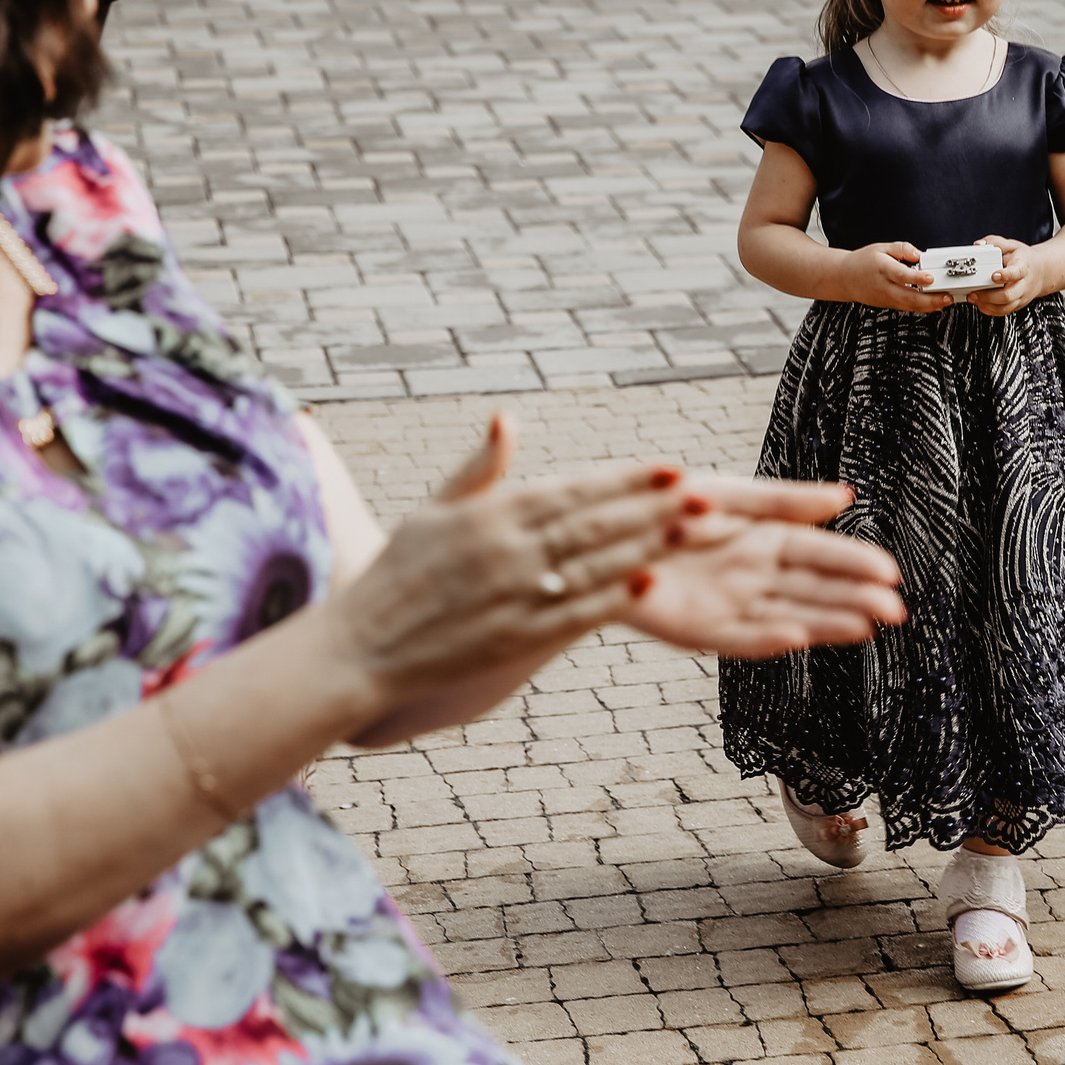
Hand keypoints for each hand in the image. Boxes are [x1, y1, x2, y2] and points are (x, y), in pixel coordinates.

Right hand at [319, 417, 692, 708]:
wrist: (360, 646)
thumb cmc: (397, 574)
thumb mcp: (433, 509)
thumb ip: (479, 468)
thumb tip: (507, 418)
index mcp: (490, 513)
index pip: (574, 489)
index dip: (626, 479)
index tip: (670, 468)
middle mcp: (507, 549)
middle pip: (596, 523)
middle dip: (655, 507)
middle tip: (704, 492)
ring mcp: (513, 594)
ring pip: (595, 564)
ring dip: (648, 545)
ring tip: (693, 530)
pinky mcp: (513, 637)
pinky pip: (573, 614)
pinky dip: (612, 597)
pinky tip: (648, 582)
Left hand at [620, 486, 903, 657]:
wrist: (604, 530)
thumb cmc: (664, 505)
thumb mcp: (731, 496)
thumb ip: (785, 500)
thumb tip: (846, 497)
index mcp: (762, 541)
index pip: (821, 555)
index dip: (854, 564)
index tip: (890, 574)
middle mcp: (752, 577)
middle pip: (813, 591)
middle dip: (853, 600)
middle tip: (894, 610)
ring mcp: (728, 606)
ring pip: (787, 618)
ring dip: (825, 624)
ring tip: (864, 626)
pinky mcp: (697, 631)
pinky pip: (738, 639)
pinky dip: (766, 639)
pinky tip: (796, 637)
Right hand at [837, 241, 950, 312]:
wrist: (845, 278)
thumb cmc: (863, 262)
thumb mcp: (881, 247)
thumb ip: (902, 249)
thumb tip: (919, 254)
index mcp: (882, 268)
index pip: (901, 275)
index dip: (917, 277)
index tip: (931, 277)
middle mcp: (884, 286)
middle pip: (909, 297)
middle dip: (931, 299)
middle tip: (948, 296)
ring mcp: (886, 298)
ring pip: (910, 306)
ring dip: (930, 306)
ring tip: (946, 301)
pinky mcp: (888, 304)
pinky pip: (907, 308)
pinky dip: (922, 308)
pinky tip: (935, 305)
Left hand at [965, 235, 1042, 316]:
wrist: (1039, 272)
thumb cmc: (1023, 259)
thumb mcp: (1011, 245)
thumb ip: (995, 242)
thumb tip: (979, 244)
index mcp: (1023, 267)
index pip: (1017, 272)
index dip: (1006, 275)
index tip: (994, 275)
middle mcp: (1023, 284)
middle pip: (1008, 295)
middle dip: (989, 296)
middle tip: (975, 291)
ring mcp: (1020, 297)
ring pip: (1004, 307)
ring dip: (986, 304)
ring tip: (973, 297)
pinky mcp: (1016, 305)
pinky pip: (1002, 312)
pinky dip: (989, 309)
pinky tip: (979, 302)